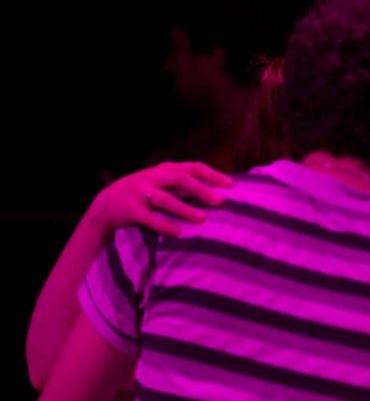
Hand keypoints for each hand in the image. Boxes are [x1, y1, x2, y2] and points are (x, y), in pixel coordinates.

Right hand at [86, 162, 230, 237]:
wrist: (106, 204)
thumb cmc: (145, 194)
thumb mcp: (163, 183)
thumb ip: (185, 184)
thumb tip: (221, 191)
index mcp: (165, 170)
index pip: (193, 167)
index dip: (212, 175)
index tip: (232, 185)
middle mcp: (153, 178)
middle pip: (180, 179)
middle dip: (202, 190)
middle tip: (220, 201)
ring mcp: (140, 193)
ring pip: (165, 199)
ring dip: (185, 209)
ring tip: (203, 220)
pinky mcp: (130, 209)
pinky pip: (149, 218)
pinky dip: (164, 225)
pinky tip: (178, 233)